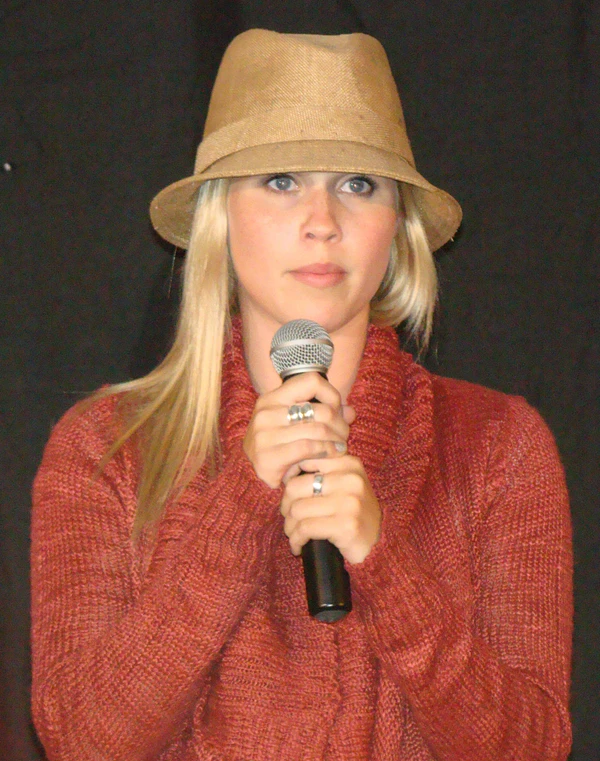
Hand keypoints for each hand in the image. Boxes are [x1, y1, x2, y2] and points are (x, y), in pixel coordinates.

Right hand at [243, 372, 355, 488]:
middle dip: (340, 424)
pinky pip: (308, 448)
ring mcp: (264, 435)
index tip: (336, 410)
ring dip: (336, 440)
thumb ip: (325, 414)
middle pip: (321, 410)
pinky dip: (327, 451)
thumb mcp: (298, 424)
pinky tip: (334, 454)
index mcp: (272, 398)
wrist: (249, 474)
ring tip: (342, 446)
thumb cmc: (280, 445)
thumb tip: (351, 413)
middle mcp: (265, 412)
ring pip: (318, 430)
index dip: (331, 394)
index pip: (312, 380)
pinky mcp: (267, 457)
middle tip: (344, 435)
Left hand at [280, 455, 380, 564]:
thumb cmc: (352, 512)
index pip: (304, 460)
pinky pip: (305, 529)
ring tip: (294, 534)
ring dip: (290, 527)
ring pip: (297, 510)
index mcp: (349, 463)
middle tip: (290, 518)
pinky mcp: (346, 526)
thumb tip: (285, 471)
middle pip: (295, 487)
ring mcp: (349, 502)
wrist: (377, 544)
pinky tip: (298, 546)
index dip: (289, 478)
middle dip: (286, 506)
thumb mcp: (343, 483)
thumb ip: (321, 471)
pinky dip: (296, 539)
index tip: (291, 495)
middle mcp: (350, 479)